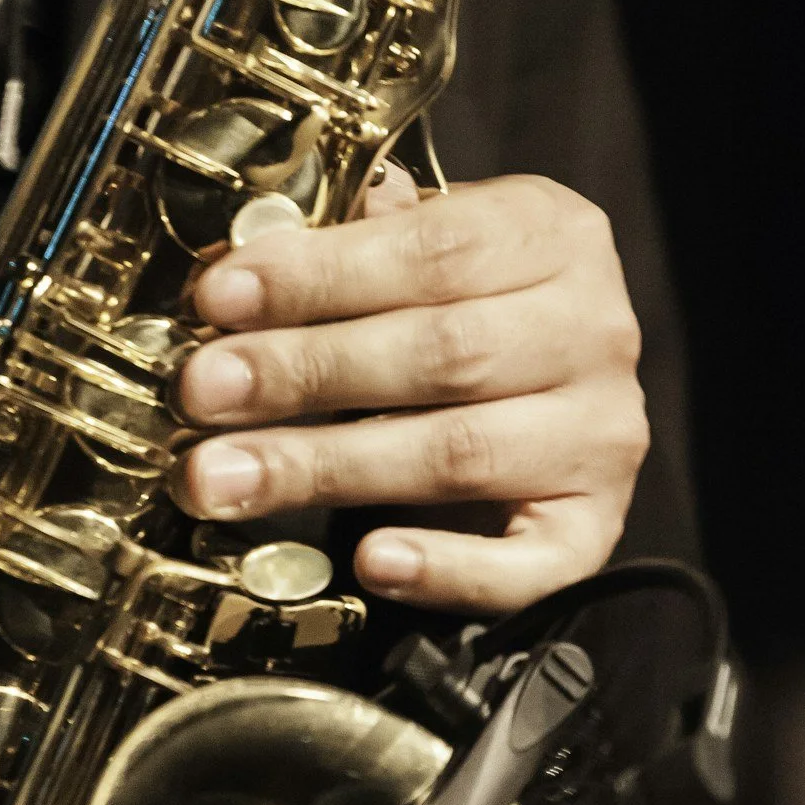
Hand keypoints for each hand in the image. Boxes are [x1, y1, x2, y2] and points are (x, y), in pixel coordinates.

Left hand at [174, 169, 647, 613]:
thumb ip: (358, 242)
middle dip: (305, 373)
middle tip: (202, 393)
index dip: (319, 276)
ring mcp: (601, 434)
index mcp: (549, 236)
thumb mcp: (425, 250)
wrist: (556, 392)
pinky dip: (447, 568)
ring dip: (328, 468)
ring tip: (225, 477)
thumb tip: (254, 246)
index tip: (220, 298)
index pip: (434, 251)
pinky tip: (371, 561)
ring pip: (458, 453)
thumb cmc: (463, 310)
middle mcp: (593, 330)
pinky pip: (526, 563)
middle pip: (442, 353)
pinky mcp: (593, 526)